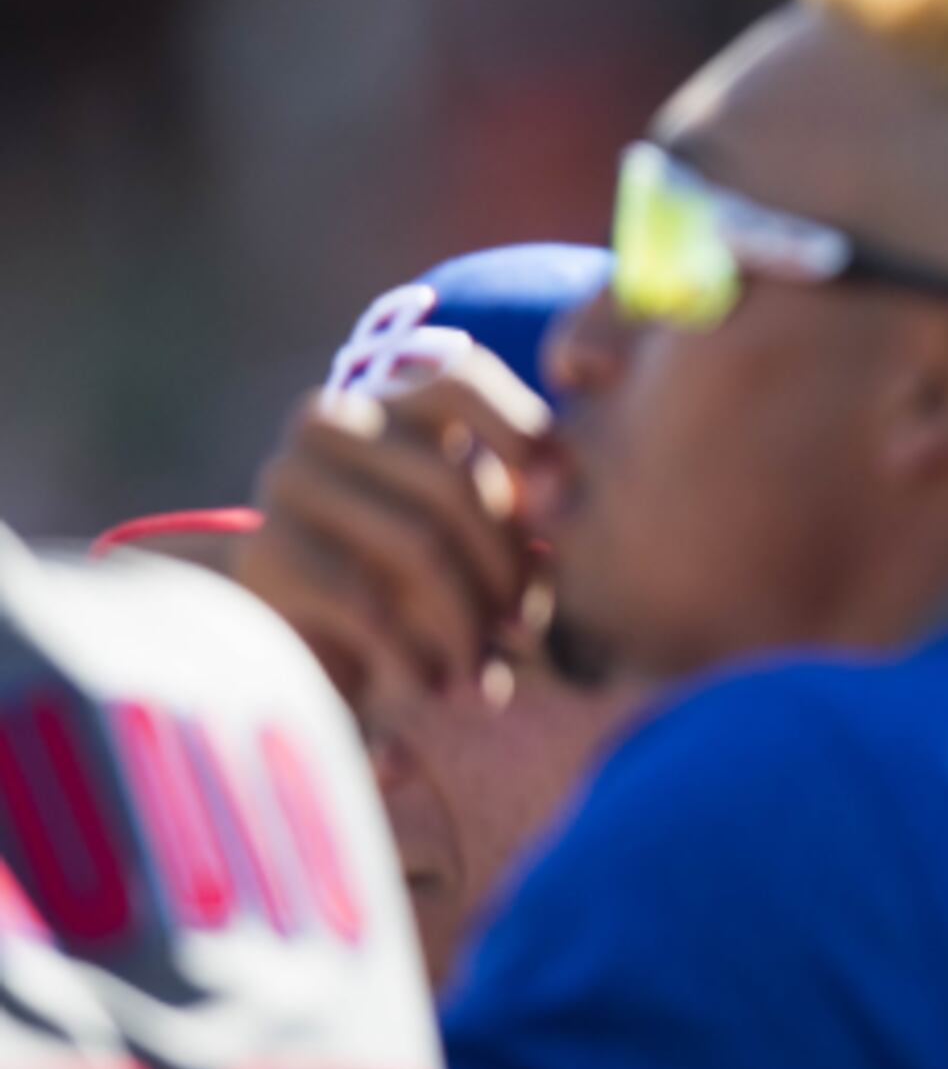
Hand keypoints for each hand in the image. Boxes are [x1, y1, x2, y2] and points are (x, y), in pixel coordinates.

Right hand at [233, 346, 553, 705]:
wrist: (288, 644)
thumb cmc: (409, 585)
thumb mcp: (471, 540)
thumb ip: (519, 512)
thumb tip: (555, 498)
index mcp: (386, 402)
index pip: (461, 380)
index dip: (523, 432)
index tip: (561, 501)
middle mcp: (329, 424)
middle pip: (456, 482)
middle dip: (507, 569)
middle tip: (523, 630)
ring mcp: (288, 482)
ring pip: (420, 545)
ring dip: (469, 624)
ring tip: (487, 673)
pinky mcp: (265, 555)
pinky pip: (369, 604)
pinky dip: (417, 655)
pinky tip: (436, 687)